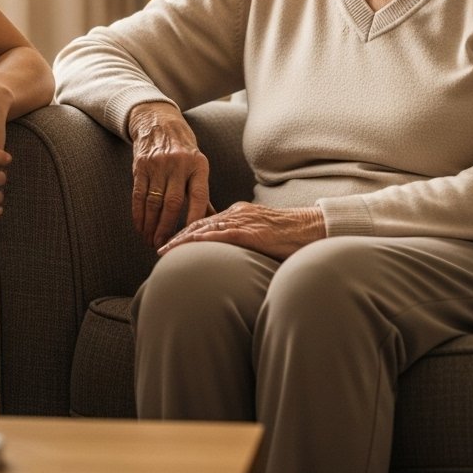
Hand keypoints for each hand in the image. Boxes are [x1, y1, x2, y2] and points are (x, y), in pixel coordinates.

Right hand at [128, 102, 210, 247]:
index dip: (196, 218)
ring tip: (151, 241)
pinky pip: (138, 194)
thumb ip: (202, 194)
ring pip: (154, 201)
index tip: (191, 238)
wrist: (158, 121)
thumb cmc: (183, 150)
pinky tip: (140, 227)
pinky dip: (138, 214)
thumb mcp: (197, 165)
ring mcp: (158, 164)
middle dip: (167, 228)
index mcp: (198, 165)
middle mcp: (179, 164)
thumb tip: (213, 222)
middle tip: (164, 246)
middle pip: (173, 202)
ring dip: (151, 225)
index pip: (200, 196)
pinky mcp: (141, 165)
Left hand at [157, 201, 324, 259]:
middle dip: (177, 234)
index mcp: (241, 213)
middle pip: (199, 223)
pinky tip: (185, 247)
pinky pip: (219, 235)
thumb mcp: (265, 236)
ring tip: (163, 250)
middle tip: (158, 247)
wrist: (313, 229)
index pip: (207, 221)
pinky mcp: (249, 232)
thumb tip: (236, 259)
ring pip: (204, 227)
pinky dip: (198, 241)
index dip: (187, 231)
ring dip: (181, 239)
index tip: (170, 241)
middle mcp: (238, 213)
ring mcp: (243, 221)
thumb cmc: (293, 237)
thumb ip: (249, 241)